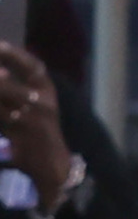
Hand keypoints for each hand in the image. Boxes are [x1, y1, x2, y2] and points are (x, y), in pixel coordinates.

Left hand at [0, 43, 66, 206]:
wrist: (52, 164)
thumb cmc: (42, 131)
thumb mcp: (40, 106)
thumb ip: (21, 91)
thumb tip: (1, 74)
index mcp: (48, 91)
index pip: (32, 67)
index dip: (15, 55)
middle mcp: (42, 102)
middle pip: (10, 84)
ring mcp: (30, 119)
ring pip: (2, 102)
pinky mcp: (19, 135)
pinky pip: (1, 120)